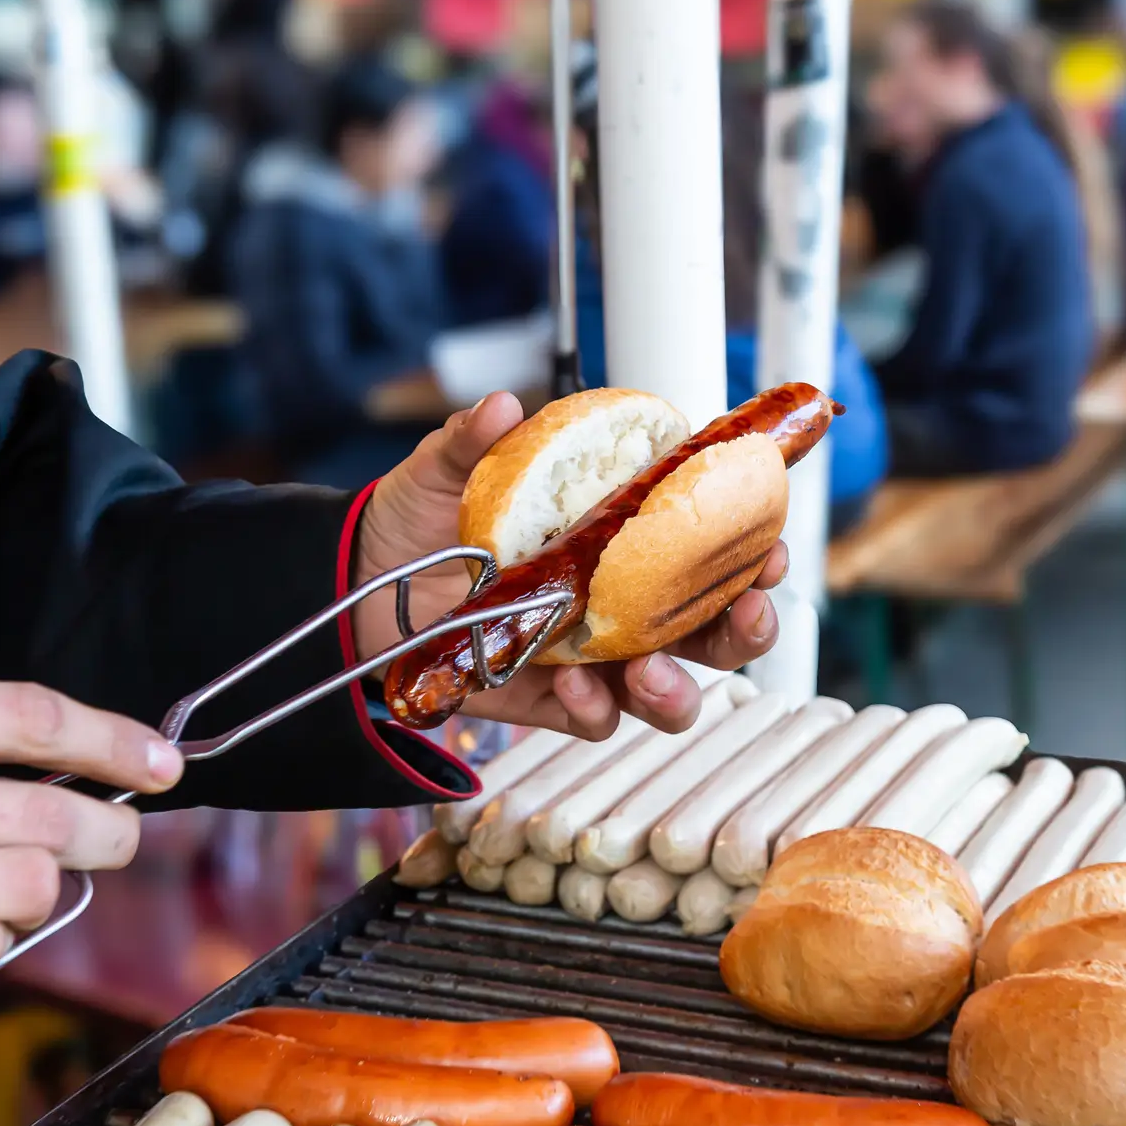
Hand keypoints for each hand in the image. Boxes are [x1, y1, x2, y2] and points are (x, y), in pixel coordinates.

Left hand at [353, 393, 785, 738]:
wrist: (355, 586)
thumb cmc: (417, 521)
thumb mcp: (442, 469)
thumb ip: (472, 440)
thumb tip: (500, 407)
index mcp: (618, 536)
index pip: (706, 542)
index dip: (751, 546)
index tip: (769, 544)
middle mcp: (620, 601)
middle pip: (711, 626)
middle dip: (745, 627)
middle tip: (750, 613)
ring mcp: (591, 656)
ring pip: (667, 688)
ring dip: (676, 688)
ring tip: (653, 677)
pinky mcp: (549, 701)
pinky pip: (592, 717)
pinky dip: (593, 708)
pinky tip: (573, 684)